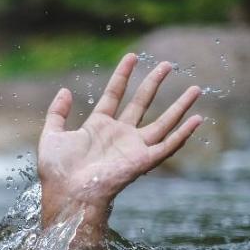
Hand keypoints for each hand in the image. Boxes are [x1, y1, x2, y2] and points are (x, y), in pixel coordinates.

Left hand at [38, 53, 202, 227]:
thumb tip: (65, 90)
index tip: (131, 56)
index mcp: (98, 126)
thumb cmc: (57, 170)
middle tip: (167, 64)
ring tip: (196, 88)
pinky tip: (197, 119)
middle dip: (154, 83)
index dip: (122, 75)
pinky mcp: (142, 161)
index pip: (114, 94)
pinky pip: (167, 146)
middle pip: (141, 103)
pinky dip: (183, 134)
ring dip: (179, 106)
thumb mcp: (52, 135)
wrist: (67, 193)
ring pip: (162, 122)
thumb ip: (57, 113)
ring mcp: (132, 147)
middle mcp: (119, 134)